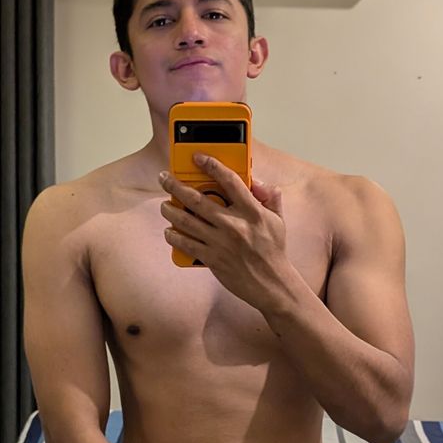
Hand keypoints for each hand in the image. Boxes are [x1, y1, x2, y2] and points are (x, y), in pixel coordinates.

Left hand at [158, 157, 294, 312]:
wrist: (272, 284)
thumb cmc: (274, 251)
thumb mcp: (278, 220)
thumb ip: (269, 196)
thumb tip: (255, 180)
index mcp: (252, 211)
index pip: (230, 181)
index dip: (212, 165)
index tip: (198, 157)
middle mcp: (234, 224)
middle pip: (197, 199)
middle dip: (176, 186)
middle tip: (164, 178)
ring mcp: (221, 242)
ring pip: (186, 221)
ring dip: (170, 210)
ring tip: (164, 205)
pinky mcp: (212, 259)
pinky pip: (186, 244)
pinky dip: (174, 236)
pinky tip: (169, 231)